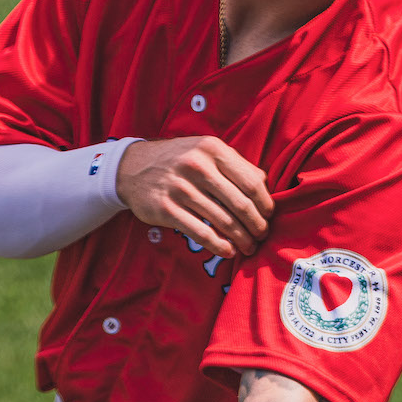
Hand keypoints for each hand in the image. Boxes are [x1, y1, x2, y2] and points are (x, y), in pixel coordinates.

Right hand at [116, 137, 272, 260]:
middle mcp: (197, 167)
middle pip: (241, 204)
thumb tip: (265, 185)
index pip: (251, 182)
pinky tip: (229, 251)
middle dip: (257, 225)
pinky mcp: (167, 210)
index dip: (265, 204)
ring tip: (249, 247)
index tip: (269, 216)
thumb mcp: (205, 151)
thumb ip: (234, 164)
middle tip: (262, 236)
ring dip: (242, 239)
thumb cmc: (178, 161)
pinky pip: (202, 233)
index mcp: (212, 149)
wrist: (132, 168)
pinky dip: (219, 246)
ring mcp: (181, 189)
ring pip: (224, 222)